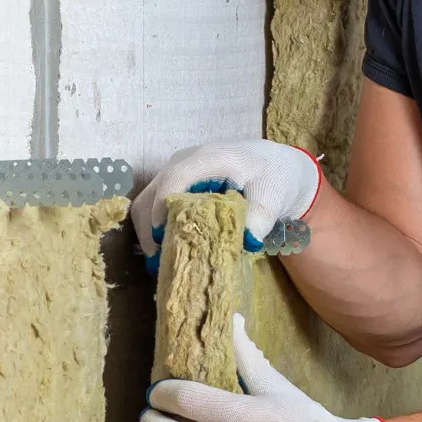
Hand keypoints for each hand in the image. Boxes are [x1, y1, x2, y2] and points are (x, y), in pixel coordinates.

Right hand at [129, 140, 321, 257]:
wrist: (273, 166)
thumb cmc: (273, 177)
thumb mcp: (274, 195)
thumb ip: (261, 216)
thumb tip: (246, 241)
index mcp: (208, 158)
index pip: (174, 180)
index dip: (162, 208)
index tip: (162, 238)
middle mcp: (184, 162)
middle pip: (151, 194)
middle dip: (150, 230)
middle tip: (161, 262)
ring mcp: (175, 173)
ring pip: (146, 202)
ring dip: (149, 232)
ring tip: (161, 262)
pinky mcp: (174, 186)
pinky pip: (154, 207)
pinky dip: (155, 230)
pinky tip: (167, 251)